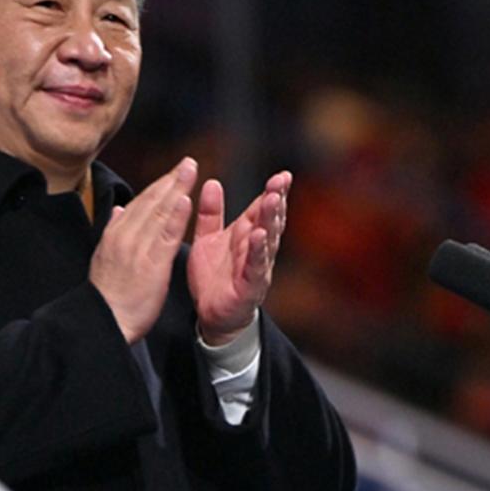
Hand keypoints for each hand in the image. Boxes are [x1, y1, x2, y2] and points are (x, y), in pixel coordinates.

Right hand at [90, 157, 197, 343]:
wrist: (103, 322)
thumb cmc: (108, 296)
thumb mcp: (103, 258)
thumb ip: (113, 231)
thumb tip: (118, 210)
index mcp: (115, 234)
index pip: (140, 203)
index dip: (159, 185)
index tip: (174, 172)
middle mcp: (125, 236)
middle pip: (151, 202)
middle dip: (170, 180)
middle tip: (188, 162)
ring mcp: (138, 248)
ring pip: (159, 212)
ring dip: (176, 189)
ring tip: (190, 170)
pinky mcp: (151, 264)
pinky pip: (166, 235)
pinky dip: (176, 216)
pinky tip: (185, 199)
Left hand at [188, 171, 290, 345]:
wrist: (210, 315)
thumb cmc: (214, 276)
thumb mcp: (207, 239)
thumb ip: (210, 213)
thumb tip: (212, 182)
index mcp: (246, 234)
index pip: (262, 209)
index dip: (273, 192)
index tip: (282, 175)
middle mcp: (256, 248)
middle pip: (270, 221)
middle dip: (276, 200)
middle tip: (281, 181)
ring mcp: (256, 267)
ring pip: (268, 240)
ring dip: (271, 220)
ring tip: (273, 200)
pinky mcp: (249, 286)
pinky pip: (256, 266)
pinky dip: (258, 251)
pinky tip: (259, 236)